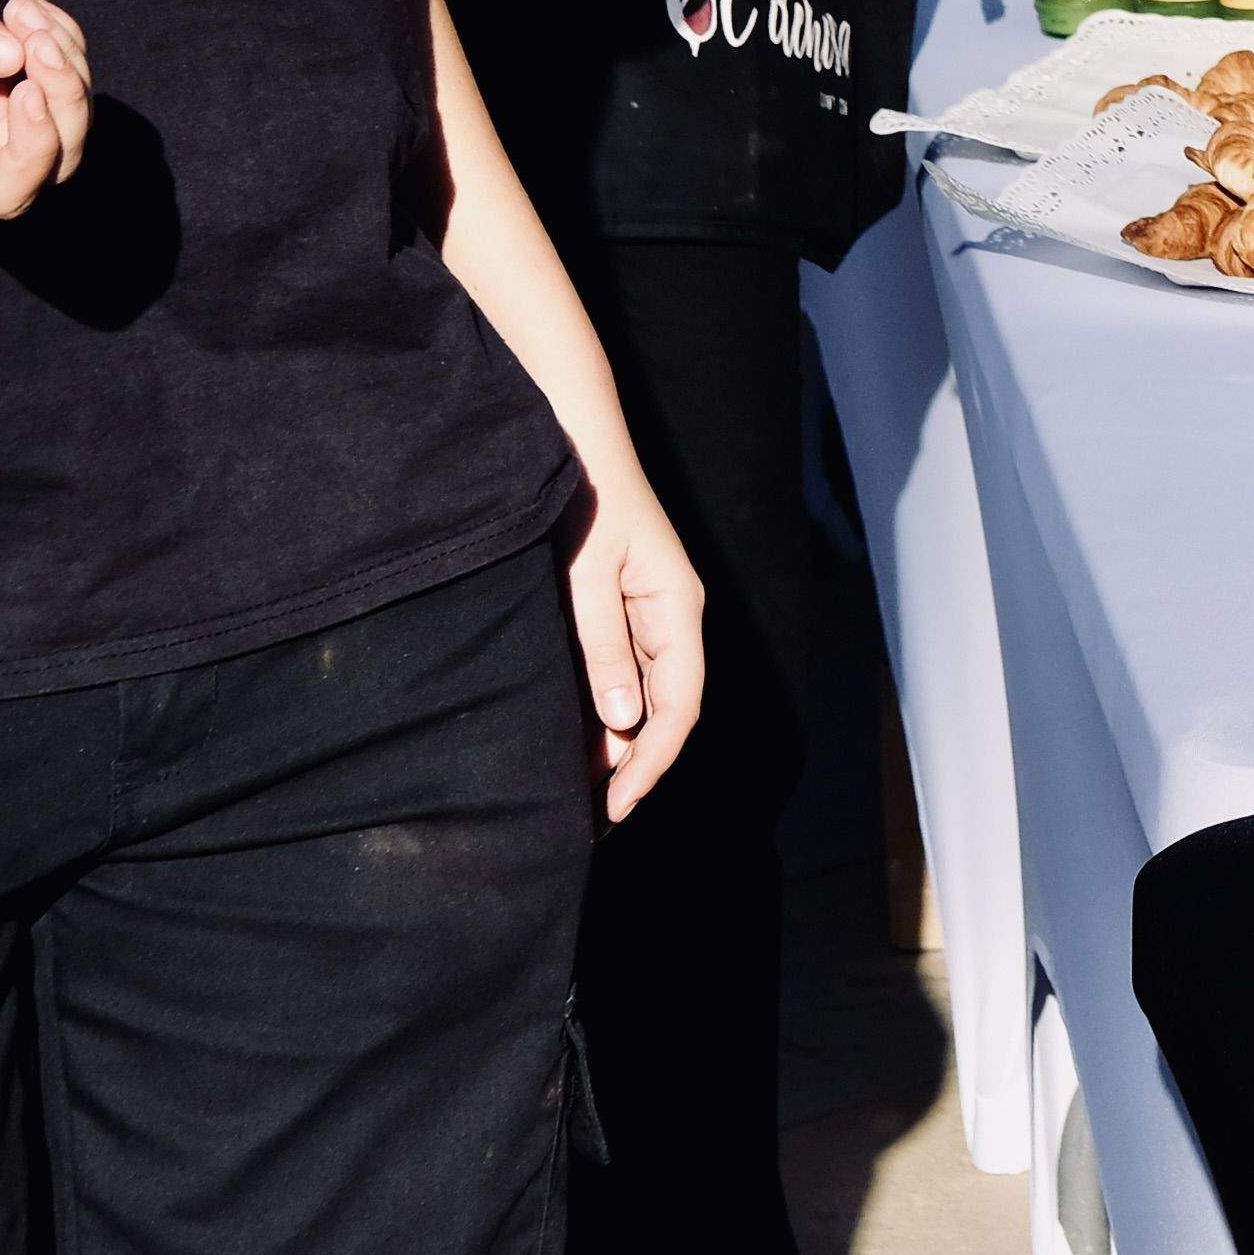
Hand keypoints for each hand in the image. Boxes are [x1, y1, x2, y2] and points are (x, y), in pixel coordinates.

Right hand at [0, 0, 91, 214]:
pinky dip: (63, 32)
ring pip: (65, 107)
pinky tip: (24, 3)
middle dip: (69, 101)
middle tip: (36, 37)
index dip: (35, 155)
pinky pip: (57, 60)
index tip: (25, 86)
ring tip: (22, 8)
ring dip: (68, 57)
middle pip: (53, 157)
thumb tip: (11, 58)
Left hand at [570, 461, 706, 819]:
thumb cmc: (583, 502)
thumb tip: (621, 722)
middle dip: (635, 763)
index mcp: (678, 610)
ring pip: (645, 695)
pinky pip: (624, 673)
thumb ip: (602, 648)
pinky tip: (575, 734)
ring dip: (617, 741)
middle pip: (667, 708)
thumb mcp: (586, 577)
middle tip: (591, 813)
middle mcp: (673, 617)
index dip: (651, 762)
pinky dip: (603, 711)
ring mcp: (650, 613)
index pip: (680, 706)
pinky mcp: (623, 608)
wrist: (573, 441)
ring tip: (577, 787)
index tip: (616, 806)